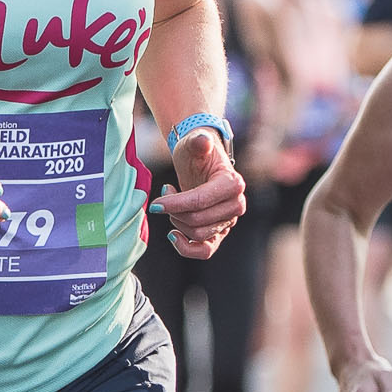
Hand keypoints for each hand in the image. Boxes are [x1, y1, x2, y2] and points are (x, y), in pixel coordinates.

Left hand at [155, 124, 246, 259]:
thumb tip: (202, 141)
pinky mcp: (220, 232)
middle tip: (164, 198)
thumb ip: (198, 142)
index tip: (155, 203)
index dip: (175, 204)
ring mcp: (229, 221)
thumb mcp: (194, 144)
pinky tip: (173, 235)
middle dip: (175, 212)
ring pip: (198, 235)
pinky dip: (187, 248)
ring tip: (171, 205)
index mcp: (233, 184)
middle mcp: (236, 205)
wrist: (199, 163)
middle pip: (198, 221)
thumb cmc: (195, 153)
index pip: (200, 201)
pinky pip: (205, 251)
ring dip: (178, 223)